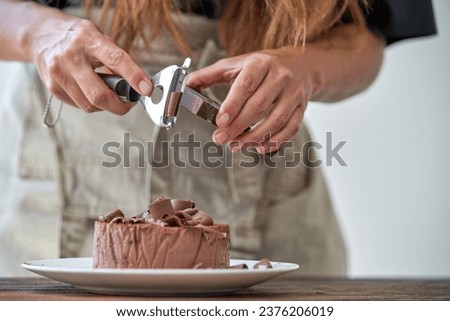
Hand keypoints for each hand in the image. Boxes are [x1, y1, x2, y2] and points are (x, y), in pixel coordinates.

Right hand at [29, 14, 151, 114]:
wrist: (42, 36)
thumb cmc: (77, 38)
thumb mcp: (99, 38)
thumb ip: (117, 58)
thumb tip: (136, 83)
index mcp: (89, 41)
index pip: (115, 59)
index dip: (134, 76)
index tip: (146, 89)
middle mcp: (71, 57)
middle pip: (99, 94)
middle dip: (119, 106)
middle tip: (129, 104)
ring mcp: (59, 74)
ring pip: (89, 105)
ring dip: (105, 106)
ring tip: (110, 96)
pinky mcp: (53, 87)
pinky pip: (79, 105)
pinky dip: (91, 104)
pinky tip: (91, 92)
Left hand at [188, 50, 311, 153]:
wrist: (302, 64)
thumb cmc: (264, 66)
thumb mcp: (237, 64)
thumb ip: (211, 75)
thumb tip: (187, 84)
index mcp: (260, 64)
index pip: (246, 85)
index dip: (232, 105)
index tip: (220, 121)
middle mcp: (280, 77)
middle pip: (259, 106)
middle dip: (238, 127)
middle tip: (221, 139)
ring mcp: (293, 94)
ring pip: (275, 120)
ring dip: (254, 137)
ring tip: (236, 145)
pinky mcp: (302, 108)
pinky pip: (290, 128)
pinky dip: (275, 141)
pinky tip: (259, 147)